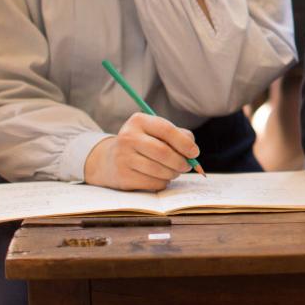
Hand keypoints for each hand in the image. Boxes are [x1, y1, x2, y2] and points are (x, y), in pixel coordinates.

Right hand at [83, 112, 198, 190]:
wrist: (109, 160)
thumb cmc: (143, 144)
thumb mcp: (156, 132)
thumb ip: (179, 136)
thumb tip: (193, 152)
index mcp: (139, 121)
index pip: (166, 130)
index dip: (184, 143)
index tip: (195, 153)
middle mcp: (128, 137)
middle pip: (163, 152)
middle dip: (181, 162)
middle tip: (188, 166)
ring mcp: (122, 157)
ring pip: (159, 170)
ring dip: (173, 173)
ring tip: (174, 171)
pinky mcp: (122, 177)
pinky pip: (152, 183)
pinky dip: (163, 182)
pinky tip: (160, 178)